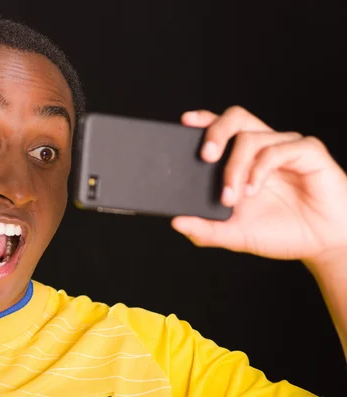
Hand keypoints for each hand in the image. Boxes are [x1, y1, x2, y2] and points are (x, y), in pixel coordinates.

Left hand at [171, 106, 346, 269]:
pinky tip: (254, 189)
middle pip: (235, 117)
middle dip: (215, 132)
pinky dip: (260, 168)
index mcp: (242, 159)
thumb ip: (205, 230)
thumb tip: (175, 222)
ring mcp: (285, 147)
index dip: (204, 120)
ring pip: (251, 136)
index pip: (220, 128)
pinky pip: (278, 149)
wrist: (322, 244)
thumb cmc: (279, 233)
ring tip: (233, 196)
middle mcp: (262, 147)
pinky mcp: (307, 152)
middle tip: (205, 157)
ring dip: (235, 166)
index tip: (185, 122)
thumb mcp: (235, 235)